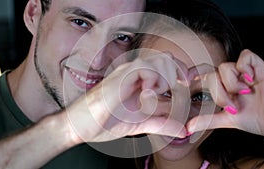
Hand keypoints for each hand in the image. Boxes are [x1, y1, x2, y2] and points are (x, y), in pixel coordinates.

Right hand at [66, 52, 188, 142]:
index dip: (180, 73)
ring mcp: (127, 73)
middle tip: (178, 88)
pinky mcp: (120, 77)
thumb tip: (182, 131)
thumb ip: (160, 124)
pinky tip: (145, 94)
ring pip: (160, 60)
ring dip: (165, 77)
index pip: (166, 65)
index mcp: (139, 82)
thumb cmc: (104, 123)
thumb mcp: (140, 125)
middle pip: (167, 58)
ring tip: (156, 94)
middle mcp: (135, 73)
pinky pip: (145, 67)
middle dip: (178, 73)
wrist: (79, 126)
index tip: (184, 87)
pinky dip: (152, 81)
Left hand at [187, 49, 263, 137]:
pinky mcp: (258, 66)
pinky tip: (251, 80)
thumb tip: (187, 128)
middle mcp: (230, 77)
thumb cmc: (253, 119)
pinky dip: (245, 68)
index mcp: (222, 87)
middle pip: (212, 73)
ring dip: (232, 84)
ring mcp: (243, 71)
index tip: (182, 81)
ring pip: (225, 67)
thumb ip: (207, 120)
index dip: (192, 74)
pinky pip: (244, 56)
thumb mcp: (226, 119)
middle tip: (231, 105)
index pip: (204, 74)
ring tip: (244, 94)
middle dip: (219, 92)